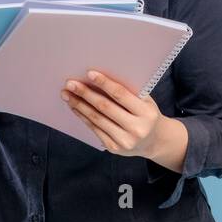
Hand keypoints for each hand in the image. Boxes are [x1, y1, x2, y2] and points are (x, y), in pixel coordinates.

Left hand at [60, 70, 186, 166]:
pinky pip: (95, 129)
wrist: (153, 141)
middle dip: (85, 94)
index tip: (89, 73)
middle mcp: (136, 128)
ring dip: (79, 105)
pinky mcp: (114, 148)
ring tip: (67, 94)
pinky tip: (75, 107)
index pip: (121, 95)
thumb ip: (128, 91)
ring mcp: (124, 140)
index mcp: (146, 113)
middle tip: (70, 84)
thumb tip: (99, 78)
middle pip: (105, 107)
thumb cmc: (146, 114)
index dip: (104, 83)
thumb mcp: (145, 101)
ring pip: (97, 119)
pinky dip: (83, 117)